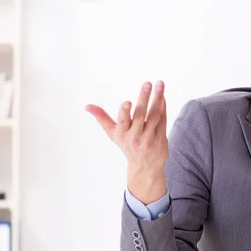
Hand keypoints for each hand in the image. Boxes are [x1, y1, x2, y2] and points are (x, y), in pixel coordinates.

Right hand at [85, 81, 167, 203]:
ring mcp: (149, 138)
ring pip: (154, 115)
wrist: (145, 167)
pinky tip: (162, 96)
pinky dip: (163, 107)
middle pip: (140, 115)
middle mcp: (135, 137)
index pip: (123, 121)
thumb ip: (102, 118)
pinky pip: (162, 120)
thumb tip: (87, 106)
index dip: (125, 112)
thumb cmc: (127, 145)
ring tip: (159, 84)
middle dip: (144, 98)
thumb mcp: (113, 133)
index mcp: (122, 134)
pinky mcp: (161, 139)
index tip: (127, 102)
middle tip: (147, 83)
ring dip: (157, 98)